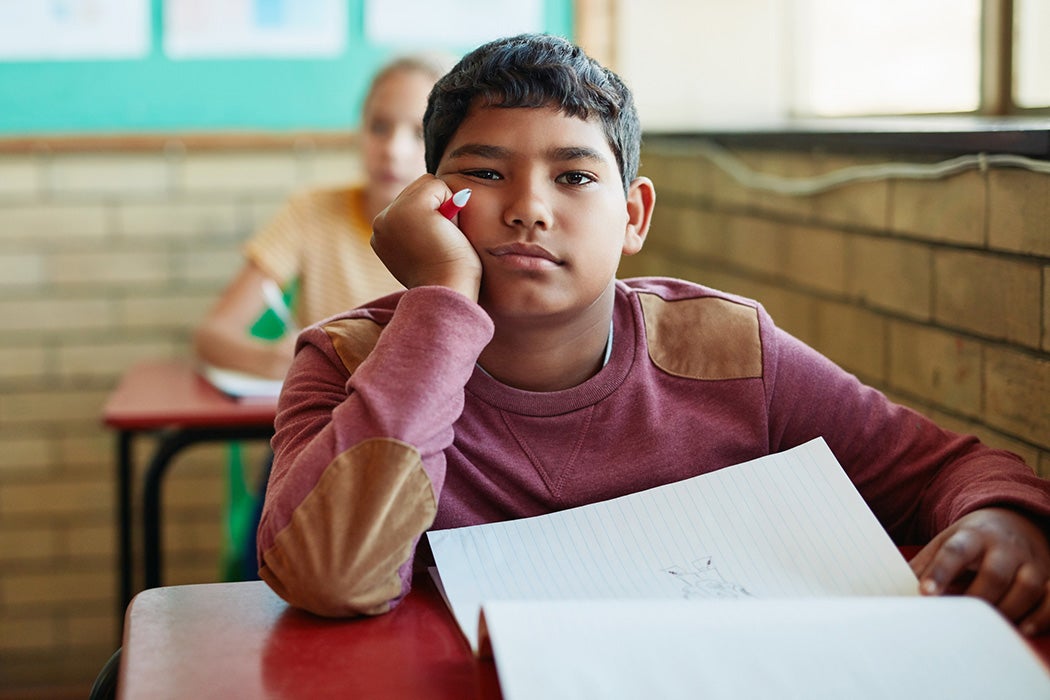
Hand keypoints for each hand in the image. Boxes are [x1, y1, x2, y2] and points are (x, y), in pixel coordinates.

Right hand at [371, 175, 481, 300]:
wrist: (448, 292)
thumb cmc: (448, 276)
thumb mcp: (426, 249)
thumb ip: (421, 228)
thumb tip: (441, 209)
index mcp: (382, 235)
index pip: (410, 203)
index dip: (433, 217)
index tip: (434, 247)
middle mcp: (379, 223)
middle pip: (418, 190)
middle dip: (437, 209)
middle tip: (440, 242)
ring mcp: (391, 214)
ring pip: (427, 186)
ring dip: (444, 206)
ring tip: (442, 237)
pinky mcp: (409, 208)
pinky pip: (437, 185)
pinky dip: (451, 203)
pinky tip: (446, 230)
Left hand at [909, 507, 1049, 635]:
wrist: (1014, 521)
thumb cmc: (972, 540)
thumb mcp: (946, 542)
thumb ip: (924, 564)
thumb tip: (895, 588)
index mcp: (972, 535)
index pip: (955, 551)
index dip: (941, 571)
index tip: (925, 592)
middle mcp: (1004, 546)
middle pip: (994, 573)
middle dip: (977, 597)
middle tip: (958, 616)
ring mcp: (1030, 561)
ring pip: (1027, 587)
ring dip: (1007, 609)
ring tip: (985, 626)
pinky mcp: (1049, 575)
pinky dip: (1042, 615)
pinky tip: (1024, 629)